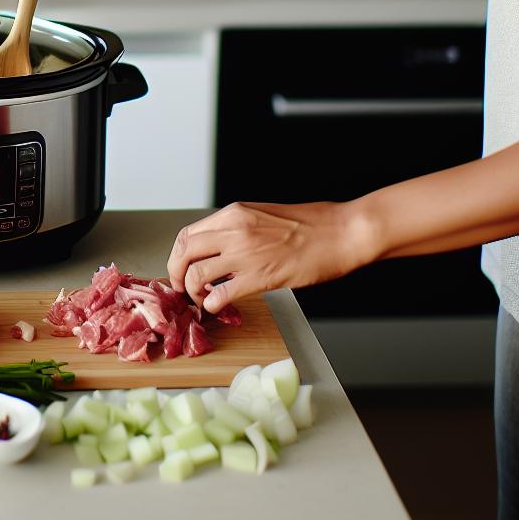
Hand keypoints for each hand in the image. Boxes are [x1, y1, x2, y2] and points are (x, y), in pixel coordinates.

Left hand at [166, 201, 380, 314]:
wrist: (342, 232)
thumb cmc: (313, 223)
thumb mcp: (265, 215)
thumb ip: (238, 228)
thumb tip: (220, 247)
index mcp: (234, 213)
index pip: (188, 234)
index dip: (178, 255)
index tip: (181, 268)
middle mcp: (234, 230)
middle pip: (184, 253)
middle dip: (176, 274)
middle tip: (183, 288)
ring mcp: (245, 254)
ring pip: (195, 275)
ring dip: (193, 292)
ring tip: (204, 299)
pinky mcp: (260, 277)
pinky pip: (219, 294)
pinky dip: (212, 304)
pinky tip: (219, 306)